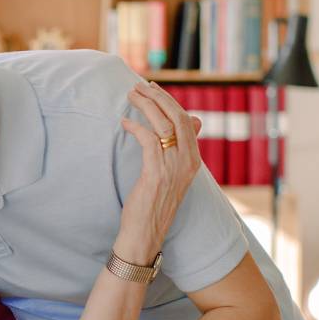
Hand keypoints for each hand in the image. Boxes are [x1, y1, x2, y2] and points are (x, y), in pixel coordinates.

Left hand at [114, 81, 202, 263]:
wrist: (146, 233)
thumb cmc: (154, 202)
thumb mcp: (173, 173)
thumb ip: (181, 149)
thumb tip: (194, 121)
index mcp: (193, 160)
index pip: (186, 120)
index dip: (169, 101)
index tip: (152, 89)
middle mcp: (187, 162)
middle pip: (178, 117)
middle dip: (157, 97)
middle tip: (138, 86)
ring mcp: (174, 168)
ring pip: (164, 124)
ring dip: (146, 106)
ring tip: (130, 96)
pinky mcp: (156, 174)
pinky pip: (149, 140)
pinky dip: (136, 127)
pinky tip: (124, 123)